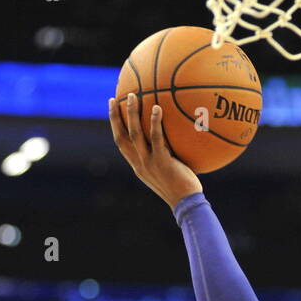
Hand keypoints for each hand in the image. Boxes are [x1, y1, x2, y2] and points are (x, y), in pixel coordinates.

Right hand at [108, 94, 202, 208]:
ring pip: (135, 135)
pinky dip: (155, 123)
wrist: (187, 204)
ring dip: (132, 114)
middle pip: (121, 137)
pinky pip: (156, 139)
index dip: (115, 126)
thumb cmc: (183, 189)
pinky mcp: (162, 162)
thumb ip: (165, 156)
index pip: (121, 144)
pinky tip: (158, 108)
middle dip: (115, 117)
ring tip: (133, 95)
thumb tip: (174, 139)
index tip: (113, 108)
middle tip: (115, 98)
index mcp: (138, 166)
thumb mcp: (168, 172)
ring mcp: (149, 164)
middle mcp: (139, 164)